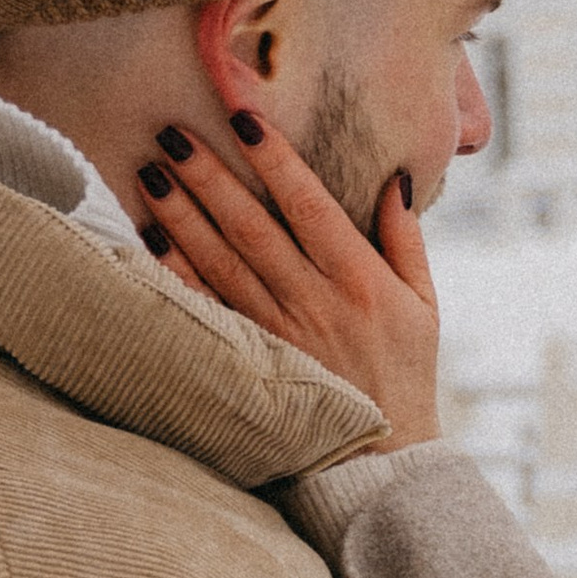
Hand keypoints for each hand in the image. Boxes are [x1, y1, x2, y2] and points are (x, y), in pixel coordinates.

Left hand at [133, 113, 442, 449]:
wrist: (382, 459)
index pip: (309, 205)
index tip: (243, 118)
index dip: (274, 160)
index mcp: (359, 280)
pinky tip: (151, 241)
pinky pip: (208, 310)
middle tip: (172, 134)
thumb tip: (394, 180)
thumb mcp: (425, 305)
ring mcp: (277, 333)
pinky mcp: (253, 360)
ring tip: (151, 174)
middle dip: (210, 176)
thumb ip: (406, 240)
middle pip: (251, 228)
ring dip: (183, 217)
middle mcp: (314, 302)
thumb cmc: (406, 374)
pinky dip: (177, 275)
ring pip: (221, 263)